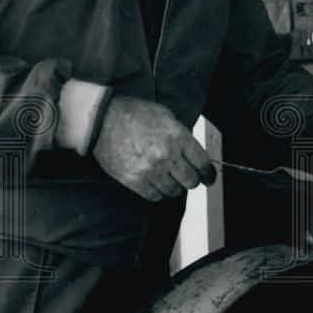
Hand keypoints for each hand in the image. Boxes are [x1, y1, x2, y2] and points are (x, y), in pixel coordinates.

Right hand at [92, 95, 215, 201]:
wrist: (103, 121)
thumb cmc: (135, 115)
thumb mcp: (167, 117)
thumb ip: (183, 136)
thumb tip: (195, 154)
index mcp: (178, 137)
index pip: (202, 163)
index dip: (209, 174)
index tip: (209, 178)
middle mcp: (166, 155)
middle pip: (191, 181)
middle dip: (192, 180)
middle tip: (189, 178)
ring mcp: (150, 170)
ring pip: (174, 191)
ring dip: (175, 187)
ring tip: (169, 178)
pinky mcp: (134, 181)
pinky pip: (155, 197)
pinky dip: (159, 193)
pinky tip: (156, 183)